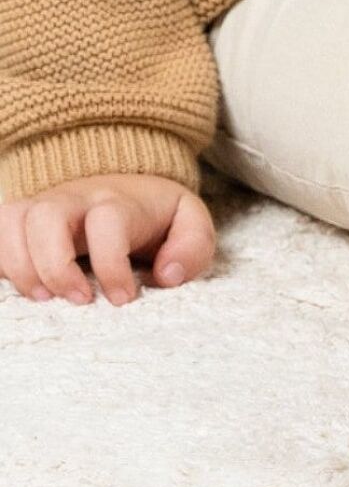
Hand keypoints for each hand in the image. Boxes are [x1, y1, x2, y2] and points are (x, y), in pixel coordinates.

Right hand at [0, 173, 215, 305]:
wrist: (129, 185)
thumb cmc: (157, 216)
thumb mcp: (189, 224)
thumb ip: (192, 247)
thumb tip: (167, 275)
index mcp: (120, 200)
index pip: (107, 221)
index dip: (112, 264)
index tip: (124, 298)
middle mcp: (76, 198)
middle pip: (47, 214)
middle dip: (55, 265)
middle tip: (78, 300)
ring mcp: (45, 206)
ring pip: (15, 220)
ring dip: (20, 267)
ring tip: (45, 300)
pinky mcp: (23, 221)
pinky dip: (3, 261)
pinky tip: (22, 286)